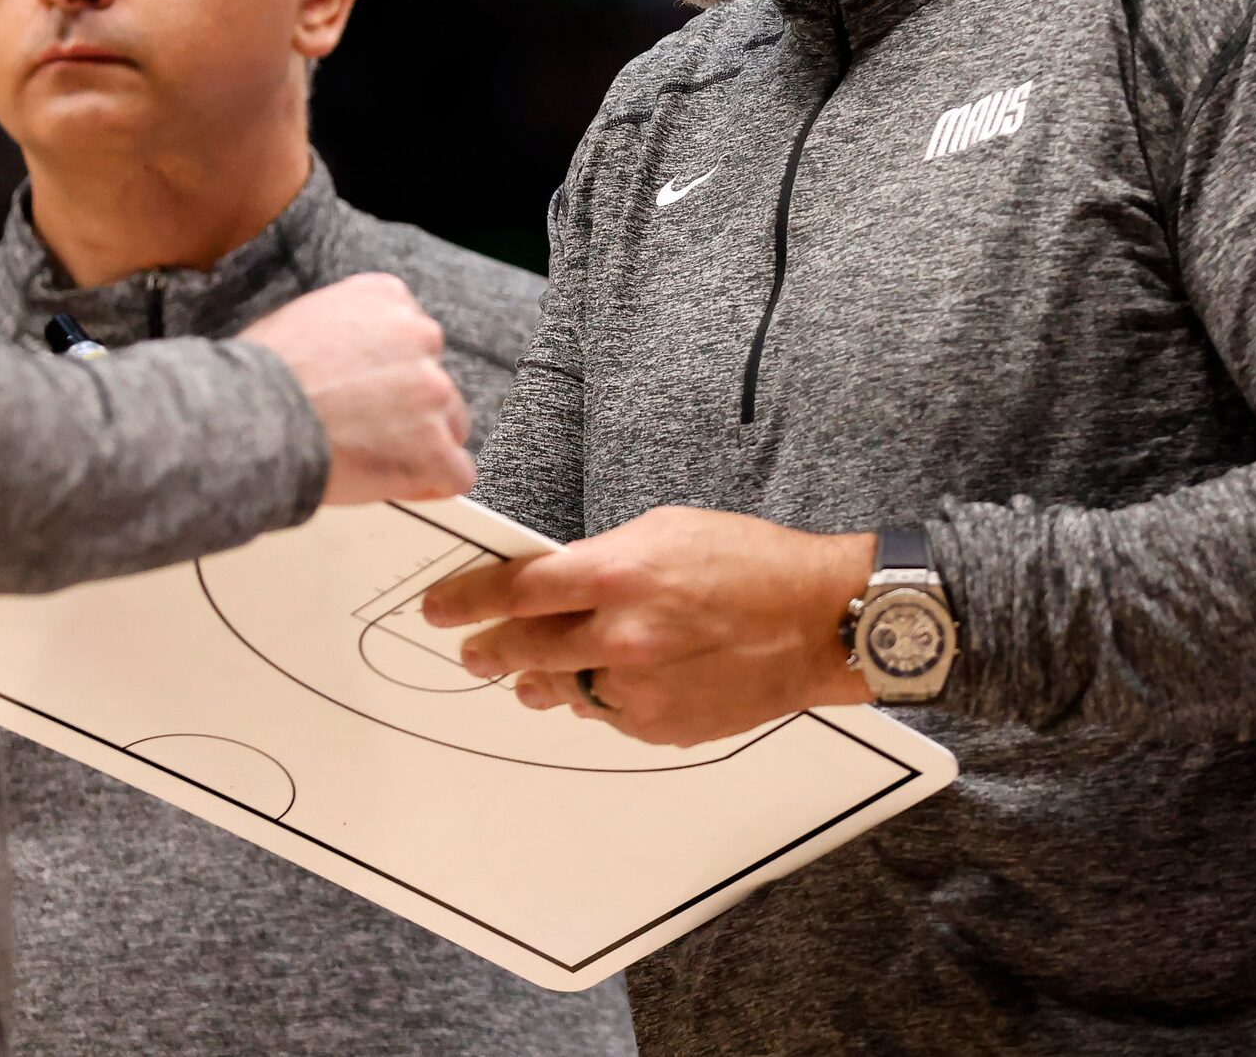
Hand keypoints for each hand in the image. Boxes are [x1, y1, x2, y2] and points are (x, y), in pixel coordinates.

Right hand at [239, 273, 472, 505]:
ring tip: (370, 458)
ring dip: (421, 444)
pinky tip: (398, 484)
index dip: (392, 374)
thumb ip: (348, 329)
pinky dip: (431, 483)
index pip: (413, 336)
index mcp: (387, 296)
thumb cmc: (259, 376)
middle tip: (365, 431)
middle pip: (435, 380)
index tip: (370, 396)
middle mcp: (419, 335)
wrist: (248, 418)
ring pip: (449, 426)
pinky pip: (456, 474)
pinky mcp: (434, 445)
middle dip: (409, 408)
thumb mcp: (303, 316)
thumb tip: (354, 357)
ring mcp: (432, 390)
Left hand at [421, 507, 875, 746]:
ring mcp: (638, 688)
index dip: (464, 600)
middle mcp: (617, 635)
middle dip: (486, 648)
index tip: (435, 608)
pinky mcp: (661, 725)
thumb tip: (552, 583)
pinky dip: (600, 697)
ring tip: (529, 673)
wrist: (820, 621)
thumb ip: (600, 558)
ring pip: (561, 689)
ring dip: (539, 678)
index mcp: (614, 573)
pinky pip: (607, 713)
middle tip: (470, 649)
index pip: (513, 590)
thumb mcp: (664, 530)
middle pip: (522, 648)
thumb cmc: (749, 563)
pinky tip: (609, 681)